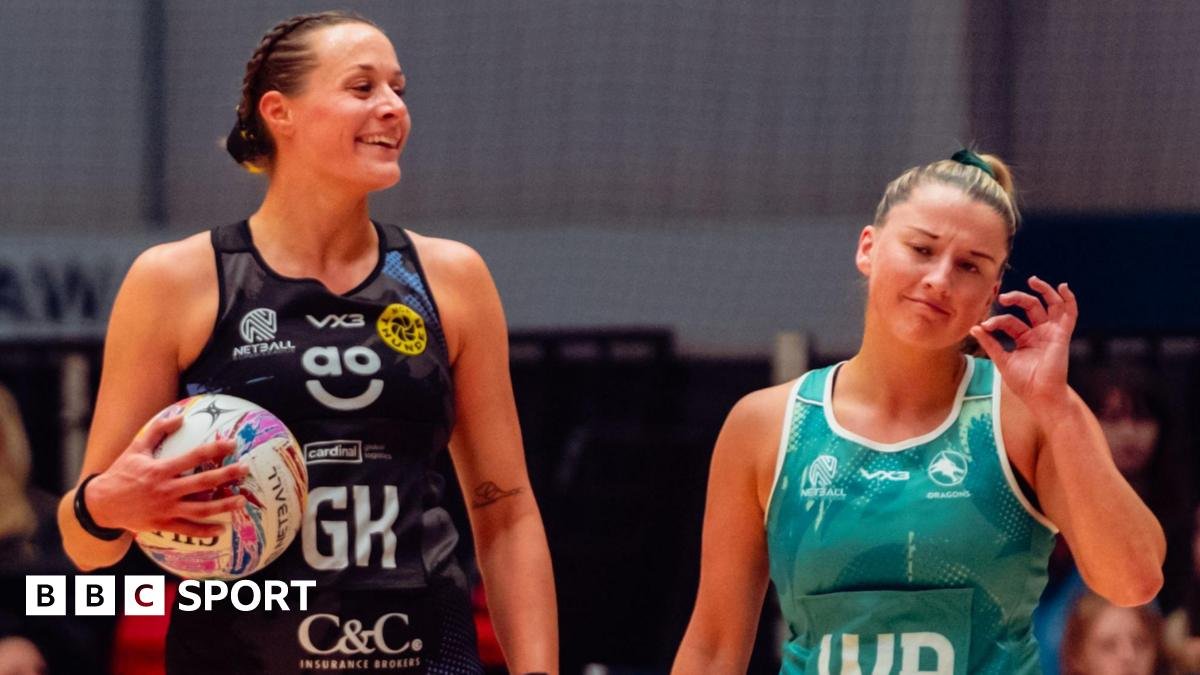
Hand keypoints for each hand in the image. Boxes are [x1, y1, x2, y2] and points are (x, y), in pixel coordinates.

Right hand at [86, 414, 247, 537]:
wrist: (101, 505)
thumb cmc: (121, 473)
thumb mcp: (136, 448)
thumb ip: (157, 430)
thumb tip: (180, 416)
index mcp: (161, 470)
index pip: (193, 457)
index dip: (215, 449)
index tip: (233, 443)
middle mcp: (166, 489)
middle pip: (203, 482)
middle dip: (227, 475)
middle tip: (245, 469)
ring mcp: (166, 509)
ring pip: (200, 508)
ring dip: (223, 505)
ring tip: (242, 501)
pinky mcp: (163, 524)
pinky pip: (188, 529)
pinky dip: (205, 530)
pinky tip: (222, 527)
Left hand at [969, 275, 1076, 409]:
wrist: (1039, 396)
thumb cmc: (1023, 382)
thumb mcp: (1002, 359)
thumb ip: (990, 343)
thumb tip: (974, 327)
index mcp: (1025, 338)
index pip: (1010, 321)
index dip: (997, 321)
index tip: (984, 326)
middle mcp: (1039, 332)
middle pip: (1030, 307)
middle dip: (1017, 298)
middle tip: (1003, 297)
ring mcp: (1051, 333)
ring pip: (1050, 305)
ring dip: (1044, 291)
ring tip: (1033, 281)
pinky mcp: (1061, 335)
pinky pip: (1069, 314)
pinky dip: (1068, 300)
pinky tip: (1063, 287)